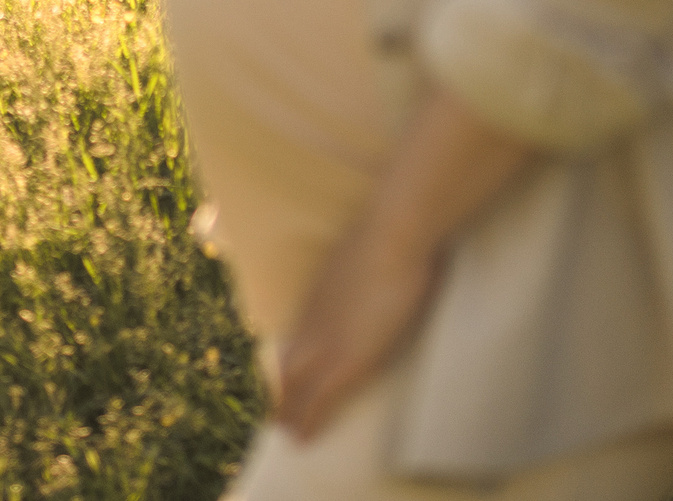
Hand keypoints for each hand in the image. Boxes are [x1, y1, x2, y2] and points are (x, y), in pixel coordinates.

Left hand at [272, 216, 438, 439]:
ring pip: (294, 384)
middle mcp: (314, 318)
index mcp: (320, 293)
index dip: (290, 356)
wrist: (394, 232)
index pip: (297, 332)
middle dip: (281, 389)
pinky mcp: (347, 359)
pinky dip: (309, 420)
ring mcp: (327, 340)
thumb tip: (392, 252)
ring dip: (290, 410)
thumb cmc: (395, 232)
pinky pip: (319, 398)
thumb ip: (373, 259)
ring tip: (287, 433)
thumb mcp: (374, 248)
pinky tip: (304, 440)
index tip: (286, 372)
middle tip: (277, 413)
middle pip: (286, 361)